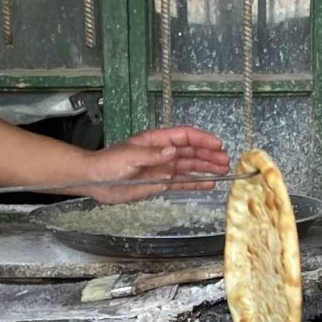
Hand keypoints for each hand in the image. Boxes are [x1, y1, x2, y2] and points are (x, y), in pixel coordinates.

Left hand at [86, 125, 231, 197]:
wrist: (95, 180)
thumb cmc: (108, 163)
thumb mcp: (130, 156)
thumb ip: (153, 155)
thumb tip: (173, 151)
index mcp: (156, 141)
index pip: (184, 137)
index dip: (202, 139)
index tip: (217, 145)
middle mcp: (162, 152)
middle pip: (191, 151)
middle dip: (209, 155)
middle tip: (226, 161)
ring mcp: (162, 167)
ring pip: (189, 166)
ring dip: (206, 168)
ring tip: (223, 171)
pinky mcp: (159, 182)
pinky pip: (181, 182)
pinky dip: (195, 183)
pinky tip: (208, 185)